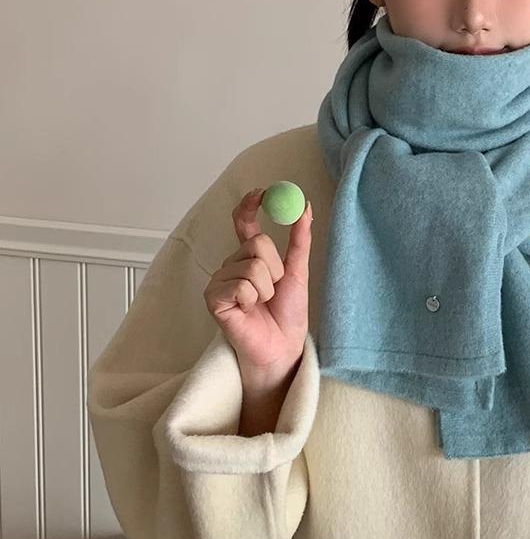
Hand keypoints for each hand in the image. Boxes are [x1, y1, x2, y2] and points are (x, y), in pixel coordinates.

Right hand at [204, 188, 312, 373]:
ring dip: (267, 288)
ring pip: (251, 265)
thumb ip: (300, 239)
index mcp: (250, 256)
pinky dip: (252, 299)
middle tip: (275, 289)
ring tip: (263, 304)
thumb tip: (306, 207)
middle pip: (257, 243)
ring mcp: (220, 281)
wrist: (283, 347)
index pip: (244, 221)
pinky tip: (249, 311)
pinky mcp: (213, 298)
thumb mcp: (298, 272)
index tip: (263, 192)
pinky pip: (240, 285)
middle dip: (275, 267)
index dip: (250, 205)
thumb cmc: (288, 315)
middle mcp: (232, 264)